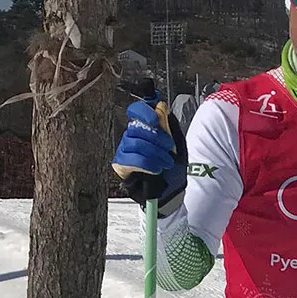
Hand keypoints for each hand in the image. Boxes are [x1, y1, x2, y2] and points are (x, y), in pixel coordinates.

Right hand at [110, 95, 187, 211]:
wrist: (170, 191)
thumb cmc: (171, 166)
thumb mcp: (175, 144)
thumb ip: (168, 125)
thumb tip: (161, 106)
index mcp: (143, 127)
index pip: (136, 110)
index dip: (143, 112)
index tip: (155, 120)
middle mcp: (130, 136)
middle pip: (137, 128)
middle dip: (157, 138)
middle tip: (169, 148)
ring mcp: (124, 150)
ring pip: (136, 144)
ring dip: (155, 153)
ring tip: (166, 162)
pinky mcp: (121, 165)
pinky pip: (132, 160)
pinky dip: (147, 164)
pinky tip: (156, 169)